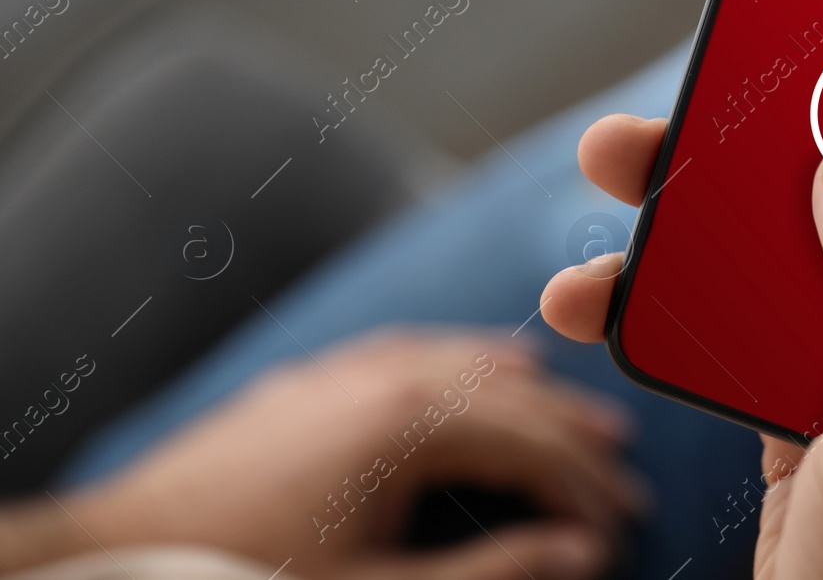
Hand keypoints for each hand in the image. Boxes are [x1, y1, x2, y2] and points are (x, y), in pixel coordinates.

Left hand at [70, 330, 645, 579]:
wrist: (112, 556)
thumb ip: (492, 572)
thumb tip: (581, 554)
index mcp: (410, 423)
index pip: (532, 443)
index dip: (586, 487)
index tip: (623, 525)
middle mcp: (385, 378)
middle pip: (508, 394)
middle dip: (572, 435)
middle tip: (624, 470)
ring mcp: (342, 374)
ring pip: (461, 361)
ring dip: (526, 390)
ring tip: (574, 410)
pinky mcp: (306, 385)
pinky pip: (407, 351)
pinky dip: (459, 360)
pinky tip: (473, 365)